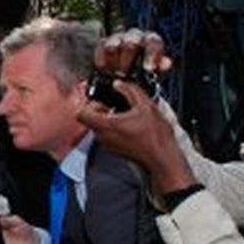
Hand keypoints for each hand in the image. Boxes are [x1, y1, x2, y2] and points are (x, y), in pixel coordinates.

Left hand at [78, 80, 195, 194]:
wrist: (162, 159)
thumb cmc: (155, 137)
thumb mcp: (146, 106)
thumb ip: (130, 90)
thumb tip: (119, 84)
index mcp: (106, 125)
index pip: (81, 113)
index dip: (90, 103)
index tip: (103, 100)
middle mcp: (102, 136)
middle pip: (91, 119)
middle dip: (102, 109)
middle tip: (117, 106)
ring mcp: (107, 144)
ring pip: (100, 127)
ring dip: (110, 118)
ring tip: (127, 115)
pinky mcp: (114, 149)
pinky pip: (108, 134)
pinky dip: (115, 128)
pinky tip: (131, 125)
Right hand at [93, 30, 172, 78]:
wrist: (124, 77)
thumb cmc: (142, 73)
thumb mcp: (154, 71)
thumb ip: (160, 66)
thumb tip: (166, 63)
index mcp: (151, 41)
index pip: (153, 42)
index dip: (151, 54)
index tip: (147, 69)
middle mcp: (135, 36)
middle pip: (131, 42)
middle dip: (127, 60)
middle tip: (125, 74)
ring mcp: (118, 38)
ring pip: (114, 44)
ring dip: (114, 61)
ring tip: (115, 74)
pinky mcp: (104, 43)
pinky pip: (101, 47)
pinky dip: (101, 59)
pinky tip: (103, 69)